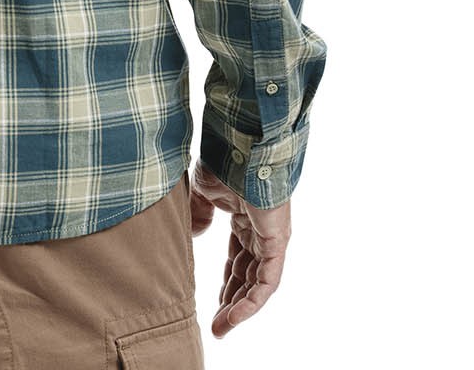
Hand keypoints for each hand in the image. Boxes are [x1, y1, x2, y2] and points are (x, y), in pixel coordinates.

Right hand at [189, 160, 291, 338]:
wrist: (240, 145)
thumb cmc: (223, 161)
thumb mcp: (203, 191)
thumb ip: (199, 213)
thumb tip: (197, 235)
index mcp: (246, 217)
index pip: (239, 258)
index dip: (226, 281)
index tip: (212, 301)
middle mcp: (261, 230)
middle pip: (248, 275)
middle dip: (232, 301)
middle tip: (216, 325)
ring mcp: (271, 237)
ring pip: (258, 283)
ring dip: (240, 309)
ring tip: (221, 329)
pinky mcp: (277, 241)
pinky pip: (268, 281)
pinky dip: (253, 302)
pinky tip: (234, 317)